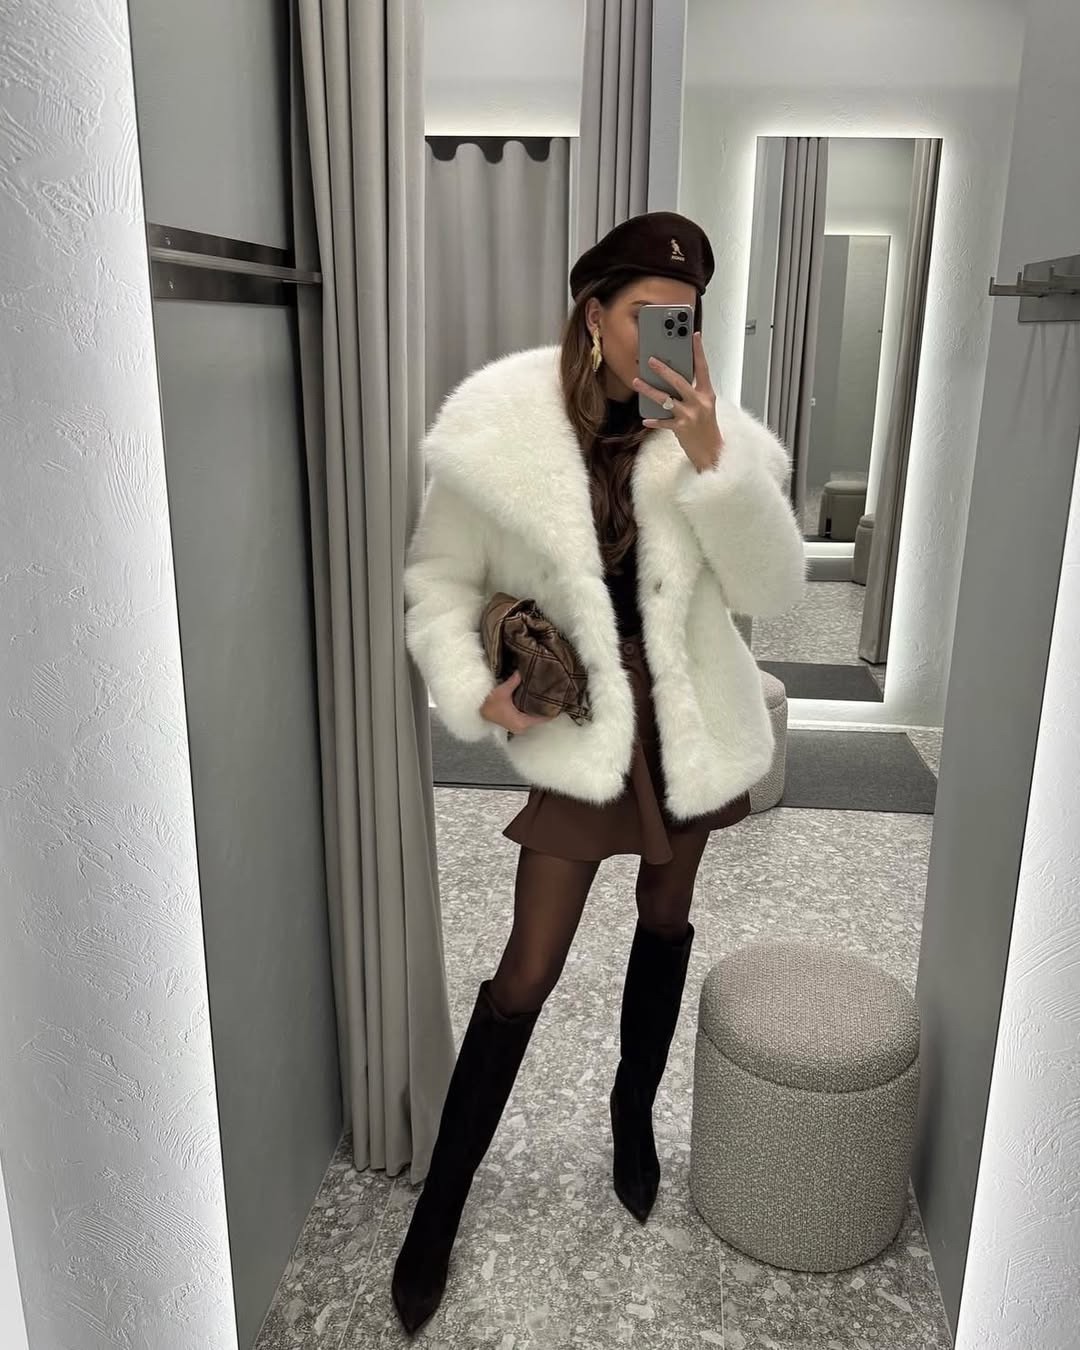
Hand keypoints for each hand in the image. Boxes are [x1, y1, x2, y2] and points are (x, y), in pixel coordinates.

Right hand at [480, 670, 550, 733]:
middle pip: (540, 718)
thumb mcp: (503, 690)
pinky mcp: (515, 723)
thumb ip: (515, 681)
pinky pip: (529, 717)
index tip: (559, 700)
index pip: (543, 718)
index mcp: (522, 722)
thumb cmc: (489, 703)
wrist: (477, 710)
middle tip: (554, 696)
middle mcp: (522, 727)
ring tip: (547, 697)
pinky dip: (532, 710)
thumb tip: (523, 670)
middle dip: (546, 708)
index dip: (551, 710)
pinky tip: (535, 701)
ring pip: (534, 718)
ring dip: (539, 709)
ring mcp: (518, 726)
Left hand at [634, 331, 723, 471]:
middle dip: (664, 369)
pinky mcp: (681, 428)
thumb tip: (673, 377)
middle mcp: (699, 402)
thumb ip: (692, 391)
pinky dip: (653, 420)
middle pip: (680, 381)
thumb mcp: (704, 406)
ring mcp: (690, 415)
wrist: (712, 452)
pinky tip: (645, 419)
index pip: (703, 368)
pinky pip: (663, 422)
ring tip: (637, 382)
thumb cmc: (706, 428)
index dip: (698, 351)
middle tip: (650, 359)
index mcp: (707, 394)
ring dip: (649, 390)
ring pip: (666, 399)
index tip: (694, 335)